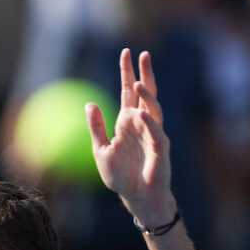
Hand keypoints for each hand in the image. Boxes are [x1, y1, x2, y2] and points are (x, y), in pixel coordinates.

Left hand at [85, 48, 175, 224]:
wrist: (135, 196)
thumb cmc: (120, 175)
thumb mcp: (101, 150)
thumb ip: (96, 128)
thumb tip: (89, 103)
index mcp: (126, 121)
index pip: (127, 92)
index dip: (127, 72)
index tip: (125, 52)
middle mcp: (141, 123)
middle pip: (144, 93)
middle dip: (143, 73)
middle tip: (141, 53)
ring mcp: (153, 133)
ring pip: (153, 108)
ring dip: (146, 95)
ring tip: (138, 82)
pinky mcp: (161, 148)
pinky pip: (156, 131)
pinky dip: (149, 121)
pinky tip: (141, 112)